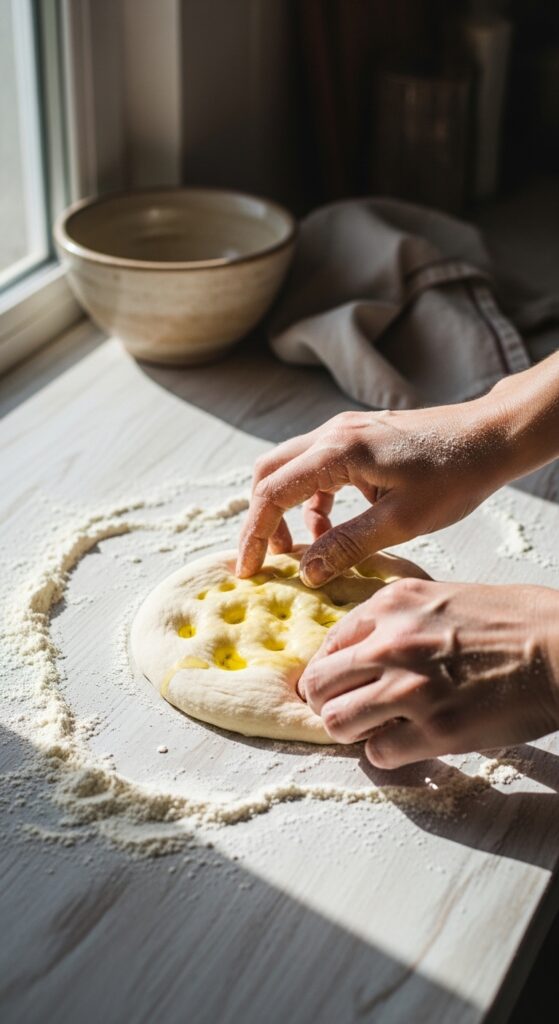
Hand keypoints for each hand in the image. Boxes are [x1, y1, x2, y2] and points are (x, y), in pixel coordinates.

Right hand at [236, 400, 512, 587]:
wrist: (491, 436)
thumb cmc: (455, 476)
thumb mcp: (402, 521)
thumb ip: (348, 545)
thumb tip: (307, 572)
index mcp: (338, 451)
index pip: (272, 492)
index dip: (255, 534)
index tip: (249, 570)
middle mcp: (333, 433)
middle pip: (270, 472)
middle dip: (263, 518)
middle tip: (272, 560)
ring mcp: (345, 430)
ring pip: (292, 468)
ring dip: (290, 509)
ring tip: (308, 549)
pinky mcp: (359, 437)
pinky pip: (318, 467)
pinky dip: (315, 498)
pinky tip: (337, 525)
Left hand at [299, 578, 558, 767]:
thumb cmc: (515, 620)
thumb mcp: (442, 596)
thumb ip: (397, 620)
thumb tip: (364, 650)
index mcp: (391, 605)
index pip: (327, 644)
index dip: (331, 670)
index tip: (342, 683)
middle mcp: (390, 643)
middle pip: (318, 685)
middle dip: (327, 702)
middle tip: (348, 711)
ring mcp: (409, 689)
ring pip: (335, 722)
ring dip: (351, 731)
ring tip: (374, 729)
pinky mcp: (435, 730)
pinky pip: (378, 754)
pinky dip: (388, 753)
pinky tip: (409, 743)